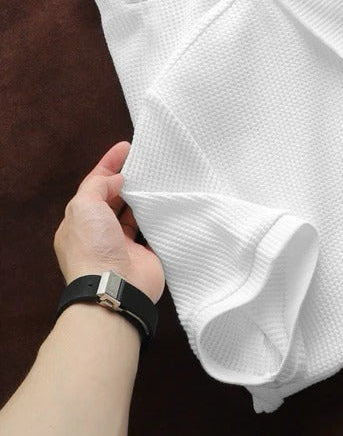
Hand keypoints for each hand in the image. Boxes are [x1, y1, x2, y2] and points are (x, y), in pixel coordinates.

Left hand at [54, 141, 164, 303]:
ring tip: (161, 176)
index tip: (126, 147)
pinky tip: (170, 200)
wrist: (115, 287)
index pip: (94, 186)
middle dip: (128, 180)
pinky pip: (154, 228)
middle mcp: (100, 232)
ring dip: (145, 196)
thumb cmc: (93, 247)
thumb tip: (117, 180)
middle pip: (115, 198)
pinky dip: (160, 216)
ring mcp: (123, 244)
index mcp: (80, 222)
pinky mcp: (146, 253)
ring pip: (136, 212)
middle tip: (147, 160)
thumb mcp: (84, 207)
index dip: (108, 165)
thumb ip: (98, 186)